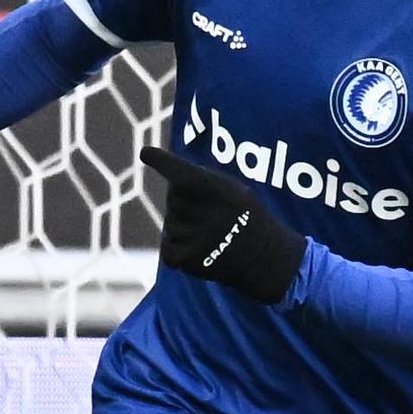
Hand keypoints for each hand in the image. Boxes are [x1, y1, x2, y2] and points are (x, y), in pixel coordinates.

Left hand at [141, 146, 305, 303]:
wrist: (265, 259)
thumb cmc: (243, 215)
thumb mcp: (234, 190)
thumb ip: (202, 180)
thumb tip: (165, 172)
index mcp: (224, 193)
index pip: (186, 176)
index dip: (164, 164)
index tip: (146, 153)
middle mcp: (212, 216)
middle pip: (174, 197)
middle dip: (184, 200)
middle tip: (209, 212)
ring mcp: (200, 239)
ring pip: (171, 222)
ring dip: (183, 225)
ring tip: (209, 233)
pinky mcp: (191, 260)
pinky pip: (167, 246)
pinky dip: (175, 246)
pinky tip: (197, 247)